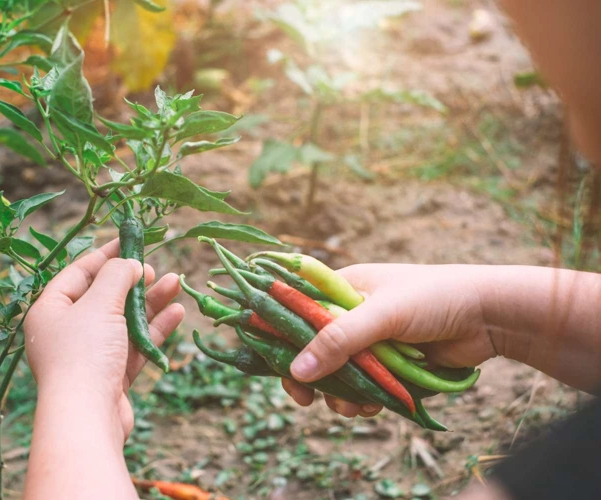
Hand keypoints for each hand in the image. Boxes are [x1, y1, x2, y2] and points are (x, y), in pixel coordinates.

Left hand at [25, 239, 183, 439]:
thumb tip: (129, 263)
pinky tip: (177, 312)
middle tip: (154, 269)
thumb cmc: (84, 353)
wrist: (86, 418)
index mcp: (50, 311)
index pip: (78, 273)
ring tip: (176, 282)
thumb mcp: (100, 303)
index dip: (105, 255)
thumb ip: (116, 276)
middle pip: (103, 297)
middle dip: (132, 281)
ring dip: (150, 302)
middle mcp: (66, 332)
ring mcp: (90, 356)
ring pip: (124, 321)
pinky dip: (154, 329)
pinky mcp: (111, 377)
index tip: (130, 241)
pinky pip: (135, 346)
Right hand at [282, 264, 492, 417]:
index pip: (297, 311)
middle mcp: (352, 315)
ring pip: (338, 375)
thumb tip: (297, 371)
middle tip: (304, 399)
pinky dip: (363, 400)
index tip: (274, 364)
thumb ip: (339, 341)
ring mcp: (371, 342)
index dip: (281, 337)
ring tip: (352, 406)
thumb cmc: (434, 298)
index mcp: (342, 289)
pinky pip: (363, 388)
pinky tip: (373, 406)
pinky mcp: (389, 366)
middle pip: (313, 350)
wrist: (489, 316)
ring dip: (339, 394)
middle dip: (310, 376)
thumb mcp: (381, 315)